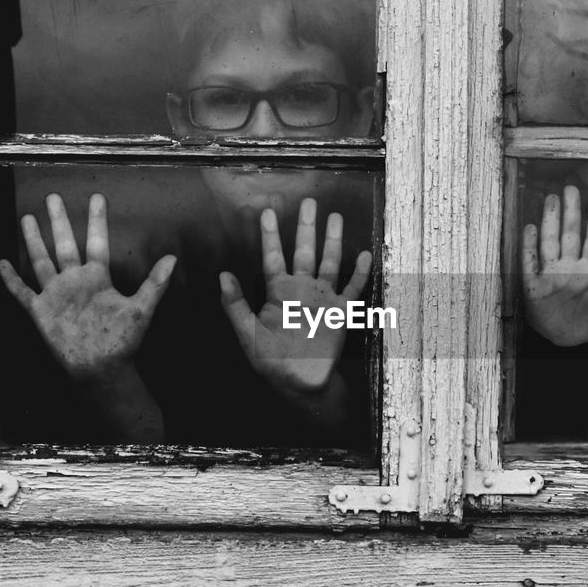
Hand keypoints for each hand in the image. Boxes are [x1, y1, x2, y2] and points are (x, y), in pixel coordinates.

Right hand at [0, 193, 175, 381]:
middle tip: (53, 197)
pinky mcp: (41, 310)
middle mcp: (75, 281)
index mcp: (98, 278)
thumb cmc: (123, 340)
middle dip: (59, 221)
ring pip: (42, 260)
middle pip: (64, 244)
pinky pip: (22, 291)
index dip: (97, 220)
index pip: (96, 242)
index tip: (97, 198)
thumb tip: (172, 259)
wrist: (101, 366)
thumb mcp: (142, 309)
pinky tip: (2, 263)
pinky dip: (11, 278)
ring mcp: (57, 294)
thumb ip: (155, 283)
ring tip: (28, 218)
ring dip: (34, 240)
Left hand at [220, 198, 371, 394]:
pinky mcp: (340, 313)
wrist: (298, 383)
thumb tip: (223, 275)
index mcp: (278, 293)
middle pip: (304, 252)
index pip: (273, 257)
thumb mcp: (247, 333)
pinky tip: (365, 254)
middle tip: (310, 203)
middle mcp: (301, 290)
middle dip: (306, 228)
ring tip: (335, 217)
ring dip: (332, 241)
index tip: (267, 212)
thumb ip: (235, 305)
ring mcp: (322, 299)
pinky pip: (352, 289)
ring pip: (329, 263)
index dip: (270, 236)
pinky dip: (359, 273)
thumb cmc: (270, 361)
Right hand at [522, 185, 587, 346]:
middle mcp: (568, 268)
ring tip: (551, 199)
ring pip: (549, 242)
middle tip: (570, 188)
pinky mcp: (532, 286)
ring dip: (549, 221)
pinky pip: (529, 262)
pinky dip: (529, 245)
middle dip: (570, 212)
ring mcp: (549, 275)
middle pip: (569, 235)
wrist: (564, 345)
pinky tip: (530, 227)